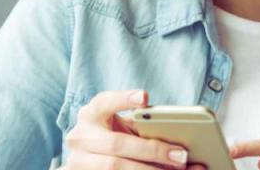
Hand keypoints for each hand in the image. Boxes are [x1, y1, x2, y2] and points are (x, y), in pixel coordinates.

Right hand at [61, 90, 199, 169]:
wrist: (88, 159)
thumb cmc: (114, 138)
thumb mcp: (122, 128)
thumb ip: (141, 127)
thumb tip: (178, 140)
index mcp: (91, 115)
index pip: (104, 102)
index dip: (123, 99)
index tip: (144, 97)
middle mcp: (80, 137)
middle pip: (116, 144)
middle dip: (152, 151)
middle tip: (181, 156)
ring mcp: (78, 161)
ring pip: (115, 167)